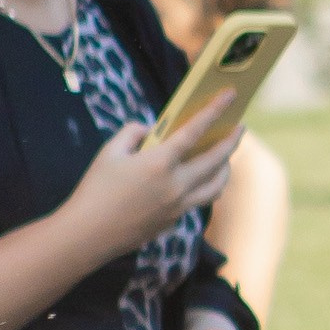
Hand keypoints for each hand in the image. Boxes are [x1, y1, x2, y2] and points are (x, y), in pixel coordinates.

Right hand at [69, 94, 243, 263]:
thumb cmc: (96, 189)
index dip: (215, 111)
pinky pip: (199, 200)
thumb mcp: (110, 151)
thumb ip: (133, 133)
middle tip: (240, 128)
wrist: (90, 234)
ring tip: (227, 158)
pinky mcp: (175, 220)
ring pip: (216, 186)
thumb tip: (151, 130)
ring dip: (226, 169)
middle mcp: (176, 186)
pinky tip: (204, 180)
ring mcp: (179, 206)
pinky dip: (207, 187)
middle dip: (231, 141)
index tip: (230, 96)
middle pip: (216, 161)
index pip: (194, 131)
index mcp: (159, 163)